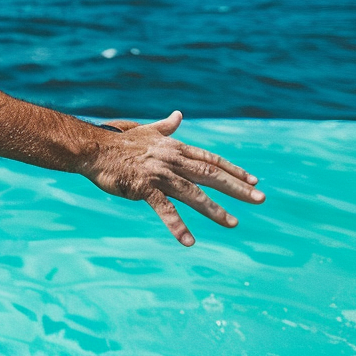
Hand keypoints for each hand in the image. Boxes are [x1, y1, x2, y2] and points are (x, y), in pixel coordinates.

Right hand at [82, 111, 264, 245]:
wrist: (95, 150)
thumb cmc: (119, 142)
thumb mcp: (146, 132)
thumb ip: (166, 126)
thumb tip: (179, 114)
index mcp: (175, 147)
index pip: (211, 159)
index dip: (234, 169)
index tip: (253, 180)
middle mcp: (172, 160)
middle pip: (211, 174)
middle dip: (237, 188)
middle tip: (260, 198)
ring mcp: (160, 175)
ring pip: (193, 193)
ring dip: (214, 209)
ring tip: (233, 223)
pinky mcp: (145, 189)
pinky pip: (165, 210)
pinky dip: (178, 226)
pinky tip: (189, 241)